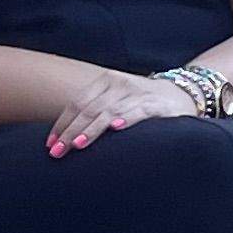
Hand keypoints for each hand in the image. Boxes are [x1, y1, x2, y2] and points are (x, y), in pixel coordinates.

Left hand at [47, 69, 193, 156]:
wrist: (181, 94)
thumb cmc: (141, 103)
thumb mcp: (116, 100)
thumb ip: (95, 111)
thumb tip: (64, 136)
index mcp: (106, 81)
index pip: (78, 103)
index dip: (62, 124)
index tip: (50, 144)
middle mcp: (120, 84)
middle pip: (89, 108)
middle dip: (70, 131)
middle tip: (57, 152)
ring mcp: (138, 93)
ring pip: (108, 111)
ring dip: (92, 129)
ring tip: (78, 144)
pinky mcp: (156, 105)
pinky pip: (138, 112)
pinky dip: (126, 119)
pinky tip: (115, 128)